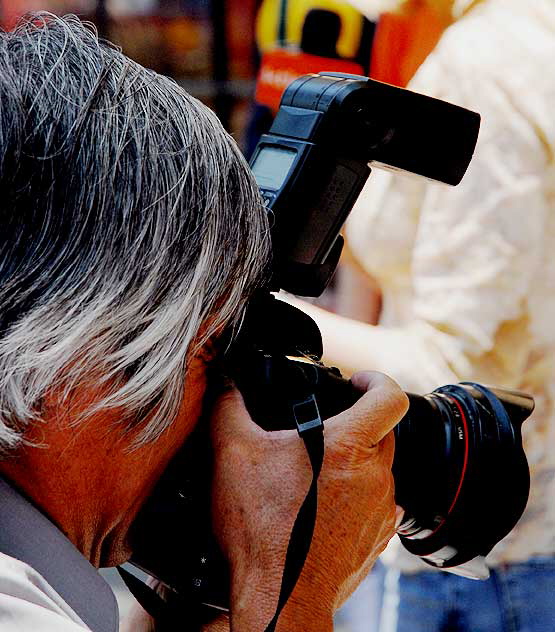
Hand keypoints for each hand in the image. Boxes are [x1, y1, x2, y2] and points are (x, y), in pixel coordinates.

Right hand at [209, 371, 407, 631]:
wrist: (279, 598)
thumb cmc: (259, 529)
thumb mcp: (232, 454)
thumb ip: (228, 406)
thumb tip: (226, 384)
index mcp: (349, 446)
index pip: (390, 396)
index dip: (376, 380)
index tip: (357, 383)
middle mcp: (375, 476)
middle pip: (383, 432)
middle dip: (357, 423)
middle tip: (322, 430)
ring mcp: (381, 510)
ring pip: (378, 470)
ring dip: (354, 464)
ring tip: (316, 473)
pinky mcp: (378, 539)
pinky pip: (377, 505)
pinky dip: (357, 498)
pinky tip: (325, 506)